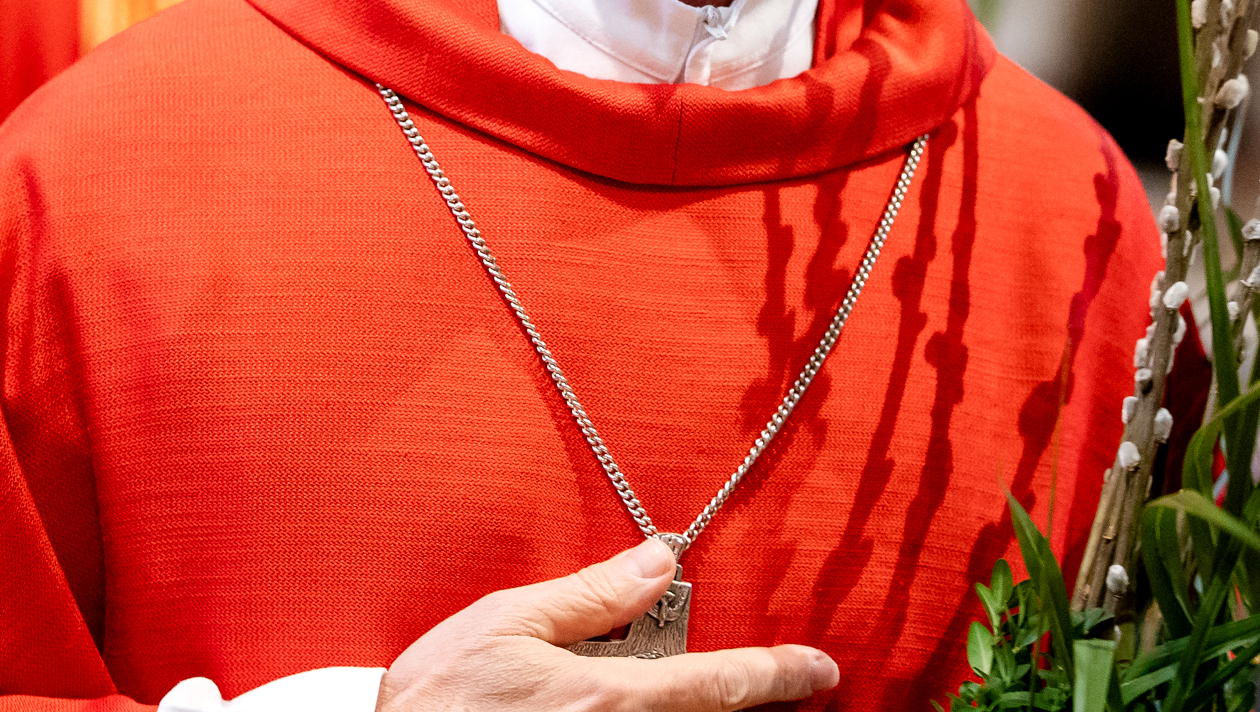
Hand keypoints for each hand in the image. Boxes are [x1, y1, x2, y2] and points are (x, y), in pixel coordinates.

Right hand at [376, 540, 838, 711]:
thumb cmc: (436, 701)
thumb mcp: (504, 624)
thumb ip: (589, 597)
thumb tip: (657, 561)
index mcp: (612, 700)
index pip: (722, 683)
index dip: (781, 674)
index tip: (823, 669)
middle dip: (750, 703)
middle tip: (786, 685)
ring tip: (712, 691)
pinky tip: (644, 702)